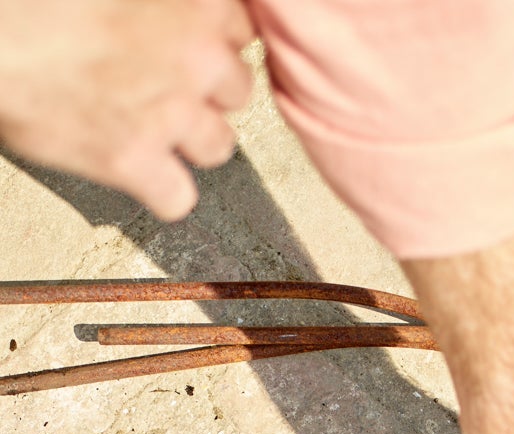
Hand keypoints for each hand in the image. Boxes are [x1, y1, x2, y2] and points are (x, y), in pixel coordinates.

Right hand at [0, 0, 253, 219]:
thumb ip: (156, 3)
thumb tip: (161, 13)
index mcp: (192, 1)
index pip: (241, 30)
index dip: (214, 42)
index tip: (191, 47)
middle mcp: (194, 57)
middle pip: (235, 91)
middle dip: (206, 92)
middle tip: (163, 84)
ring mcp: (169, 112)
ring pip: (218, 146)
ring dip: (191, 142)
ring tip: (151, 126)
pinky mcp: (134, 160)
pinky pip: (179, 198)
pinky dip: (162, 191)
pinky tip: (141, 171)